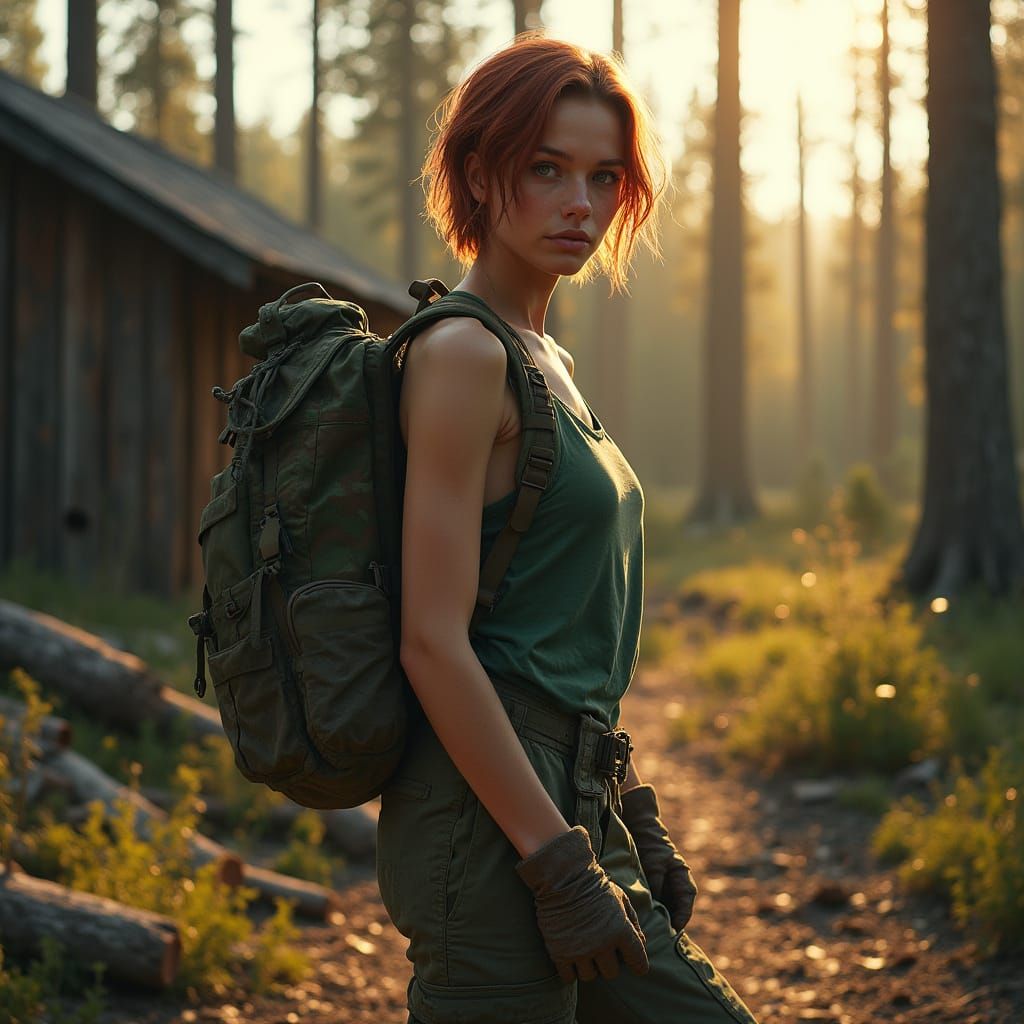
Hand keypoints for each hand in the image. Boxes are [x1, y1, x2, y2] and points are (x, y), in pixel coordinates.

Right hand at [515, 825, 649, 983]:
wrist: (563, 877)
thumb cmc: (594, 885)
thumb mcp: (620, 897)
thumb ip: (633, 920)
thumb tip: (642, 942)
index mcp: (621, 931)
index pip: (638, 962)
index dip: (637, 964)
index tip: (632, 962)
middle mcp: (603, 944)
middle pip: (612, 973)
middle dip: (608, 962)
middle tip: (600, 948)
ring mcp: (581, 950)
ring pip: (590, 976)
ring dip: (588, 966)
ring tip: (584, 950)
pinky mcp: (560, 953)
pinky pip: (569, 977)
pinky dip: (570, 969)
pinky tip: (570, 954)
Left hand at [619, 783, 697, 930]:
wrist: (643, 831)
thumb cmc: (652, 847)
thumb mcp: (655, 864)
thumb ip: (657, 885)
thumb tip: (654, 905)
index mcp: (682, 879)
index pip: (686, 903)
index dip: (681, 917)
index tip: (673, 929)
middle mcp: (678, 886)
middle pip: (677, 910)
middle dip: (670, 923)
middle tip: (660, 937)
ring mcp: (668, 888)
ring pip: (668, 910)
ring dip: (661, 919)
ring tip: (651, 932)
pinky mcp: (657, 889)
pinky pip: (658, 905)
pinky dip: (653, 912)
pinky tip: (644, 920)